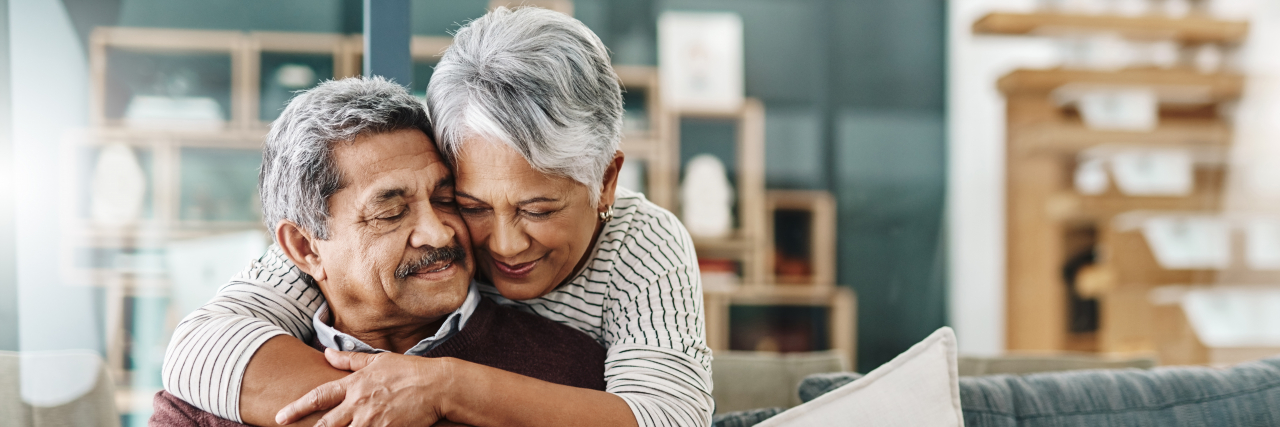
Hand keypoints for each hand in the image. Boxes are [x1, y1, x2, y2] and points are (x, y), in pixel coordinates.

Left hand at [275, 349, 457, 425]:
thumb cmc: (409, 371)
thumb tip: (326, 353)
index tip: (280, 417)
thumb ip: (350, 359)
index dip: (297, 407)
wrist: (438, 386)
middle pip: (326, 424)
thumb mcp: (378, 360)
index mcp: (355, 384)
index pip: (319, 396)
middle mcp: (359, 403)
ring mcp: (373, 420)